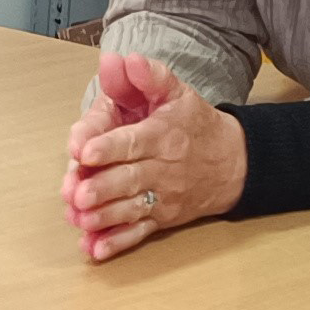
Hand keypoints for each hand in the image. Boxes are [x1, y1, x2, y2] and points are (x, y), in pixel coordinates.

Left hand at [63, 52, 247, 263]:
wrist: (232, 163)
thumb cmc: (195, 126)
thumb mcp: (176, 92)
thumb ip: (149, 76)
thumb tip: (125, 60)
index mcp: (161, 136)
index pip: (133, 141)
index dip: (108, 147)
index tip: (84, 151)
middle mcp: (162, 169)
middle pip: (128, 180)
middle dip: (101, 188)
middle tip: (77, 194)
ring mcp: (161, 197)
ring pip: (130, 209)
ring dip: (103, 218)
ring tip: (80, 220)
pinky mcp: (161, 219)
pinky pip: (139, 234)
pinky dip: (116, 244)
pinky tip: (94, 250)